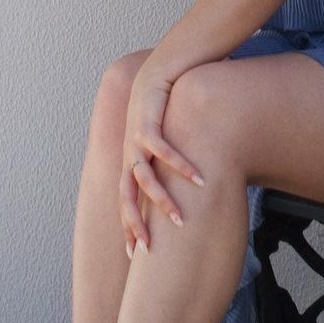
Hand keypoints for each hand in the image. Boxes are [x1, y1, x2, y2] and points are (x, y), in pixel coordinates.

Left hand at [120, 65, 204, 254]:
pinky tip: (198, 178)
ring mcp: (136, 138)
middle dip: (134, 225)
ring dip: (161, 201)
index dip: (129, 227)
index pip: (126, 201)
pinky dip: (180, 165)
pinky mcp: (148, 122)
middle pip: (125, 197)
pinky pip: (163, 150)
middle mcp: (129, 153)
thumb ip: (175, 163)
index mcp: (132, 160)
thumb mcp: (170, 138)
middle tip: (146, 251)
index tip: (134, 254)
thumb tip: (195, 188)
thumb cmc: (170, 105)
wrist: (160, 68)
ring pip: (143, 178)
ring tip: (179, 220)